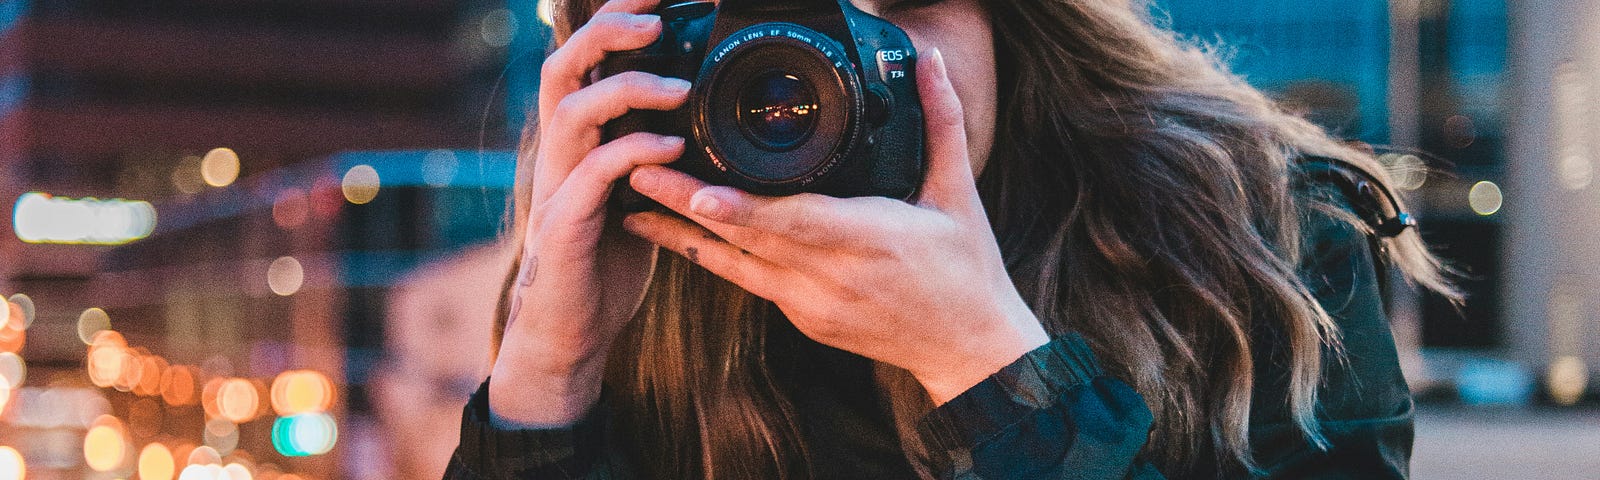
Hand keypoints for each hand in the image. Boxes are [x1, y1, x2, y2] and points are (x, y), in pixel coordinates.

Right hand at [489, 0, 684, 425]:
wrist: (571, 332)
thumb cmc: (604, 262)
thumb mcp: (636, 193)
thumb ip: (653, 152)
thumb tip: (697, 113)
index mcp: (576, 140)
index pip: (584, 59)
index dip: (614, 18)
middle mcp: (559, 154)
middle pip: (563, 66)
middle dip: (607, 30)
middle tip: (658, 18)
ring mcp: (557, 187)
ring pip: (572, 111)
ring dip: (626, 89)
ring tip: (678, 87)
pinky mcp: (565, 225)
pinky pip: (593, 174)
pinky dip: (633, 152)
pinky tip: (672, 146)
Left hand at [620, 49, 1049, 404]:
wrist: (968, 350)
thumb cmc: (966, 269)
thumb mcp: (958, 193)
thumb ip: (940, 121)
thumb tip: (932, 59)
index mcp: (871, 239)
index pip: (797, 223)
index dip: (743, 209)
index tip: (697, 190)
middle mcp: (832, 276)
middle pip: (747, 239)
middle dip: (687, 205)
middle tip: (636, 170)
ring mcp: (811, 304)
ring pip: (734, 266)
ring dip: (681, 234)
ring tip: (633, 202)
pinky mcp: (802, 318)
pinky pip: (747, 282)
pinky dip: (710, 256)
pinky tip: (675, 232)